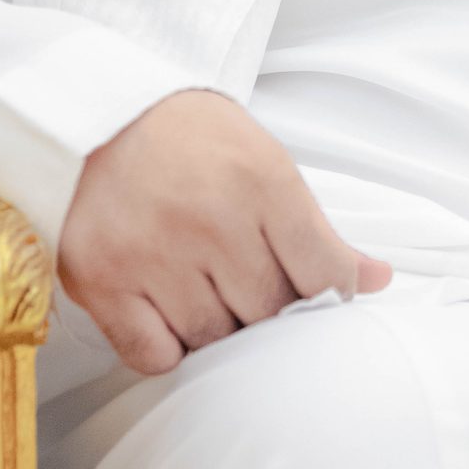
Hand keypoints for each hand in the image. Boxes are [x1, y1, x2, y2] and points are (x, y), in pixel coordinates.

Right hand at [57, 90, 390, 373]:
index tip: (315, 292)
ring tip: (210, 297)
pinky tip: (169, 317)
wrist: (93, 112)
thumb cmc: (188, 138)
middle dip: (270, 313)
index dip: (328, 295)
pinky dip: (168, 349)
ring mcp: (152, 254)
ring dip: (219, 331)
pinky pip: (153, 356)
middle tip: (255, 294)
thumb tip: (375, 280)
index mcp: (261, 183)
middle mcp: (209, 222)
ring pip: (213, 340)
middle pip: (270, 314)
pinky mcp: (101, 282)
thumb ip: (317, 229)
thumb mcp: (263, 162)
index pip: (323, 275)